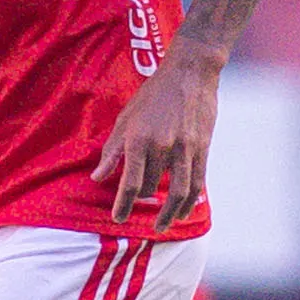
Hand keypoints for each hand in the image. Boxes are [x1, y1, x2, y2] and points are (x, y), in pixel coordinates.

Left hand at [94, 43, 220, 228]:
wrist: (190, 73)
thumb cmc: (153, 94)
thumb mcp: (126, 118)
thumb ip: (113, 150)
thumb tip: (98, 178)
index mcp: (139, 139)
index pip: (129, 182)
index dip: (122, 204)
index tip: (117, 219)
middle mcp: (161, 147)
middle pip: (150, 188)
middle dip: (141, 201)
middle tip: (135, 208)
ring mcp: (184, 149)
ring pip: (176, 193)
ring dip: (168, 214)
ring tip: (161, 226)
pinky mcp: (202, 149)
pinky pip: (196, 183)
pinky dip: (189, 201)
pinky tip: (182, 211)